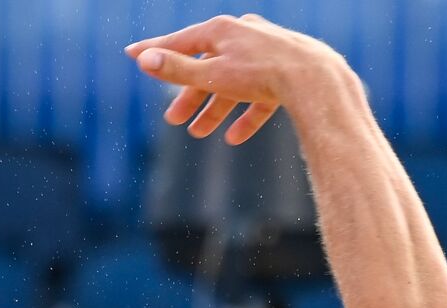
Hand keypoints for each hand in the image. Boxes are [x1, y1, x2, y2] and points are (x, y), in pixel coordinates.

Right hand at [126, 14, 343, 143]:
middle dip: (190, 95)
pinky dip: (246, 116)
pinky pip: (260, 96)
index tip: (132, 54)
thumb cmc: (261, 73)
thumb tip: (143, 59)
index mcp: (221, 29)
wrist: (315, 79)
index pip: (180, 41)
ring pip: (233, 83)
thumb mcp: (213, 74)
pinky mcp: (285, 73)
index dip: (154, 51)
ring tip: (199, 134)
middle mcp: (243, 34)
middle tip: (173, 120)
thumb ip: (178, 69)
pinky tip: (235, 139)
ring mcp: (266, 52)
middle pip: (208, 66)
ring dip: (215, 109)